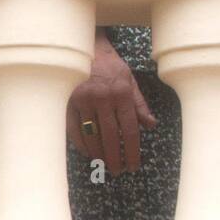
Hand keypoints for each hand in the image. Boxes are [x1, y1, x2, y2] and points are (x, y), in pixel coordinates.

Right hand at [66, 33, 157, 175]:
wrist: (87, 48)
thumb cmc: (111, 67)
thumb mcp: (130, 81)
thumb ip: (139, 104)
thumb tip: (151, 125)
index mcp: (121, 93)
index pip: (129, 129)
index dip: (132, 151)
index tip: (134, 165)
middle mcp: (102, 97)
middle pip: (110, 137)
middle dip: (115, 158)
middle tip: (118, 171)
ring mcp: (83, 100)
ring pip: (91, 136)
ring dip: (98, 154)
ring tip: (104, 164)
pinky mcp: (68, 101)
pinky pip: (74, 130)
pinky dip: (81, 145)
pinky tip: (88, 153)